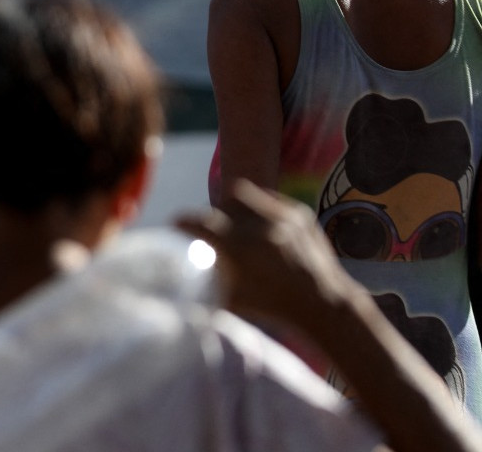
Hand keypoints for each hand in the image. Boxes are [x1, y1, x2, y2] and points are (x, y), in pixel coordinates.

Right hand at [175, 180, 358, 331]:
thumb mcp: (233, 299)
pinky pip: (269, 198)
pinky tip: (258, 224)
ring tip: (235, 221)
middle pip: (226, 199)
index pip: (202, 223)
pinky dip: (258, 207)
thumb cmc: (275, 307)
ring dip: (235, 204)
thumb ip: (207, 283)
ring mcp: (284, 216)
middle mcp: (262, 226)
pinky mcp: (300, 214)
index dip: (184, 222)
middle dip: (216, 208)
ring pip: (246, 192)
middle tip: (214, 223)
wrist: (325, 304)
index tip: (176, 224)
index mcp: (242, 249)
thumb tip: (181, 285)